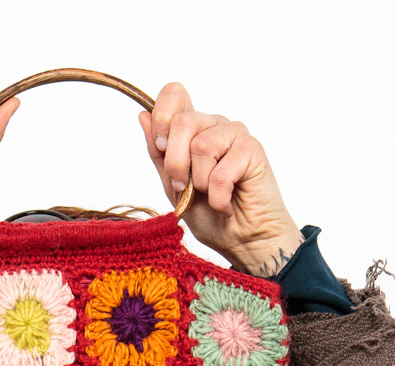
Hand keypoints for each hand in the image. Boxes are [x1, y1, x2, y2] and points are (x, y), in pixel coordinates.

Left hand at [138, 82, 301, 277]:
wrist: (242, 242)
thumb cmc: (211, 217)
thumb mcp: (173, 187)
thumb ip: (159, 154)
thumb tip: (143, 115)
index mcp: (194, 130)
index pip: (174, 94)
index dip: (162, 117)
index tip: (161, 148)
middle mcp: (214, 126)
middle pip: (182, 121)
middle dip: (175, 163)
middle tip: (185, 187)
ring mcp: (234, 134)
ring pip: (201, 145)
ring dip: (200, 183)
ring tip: (211, 197)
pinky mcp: (252, 149)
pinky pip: (220, 170)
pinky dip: (218, 197)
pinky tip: (226, 205)